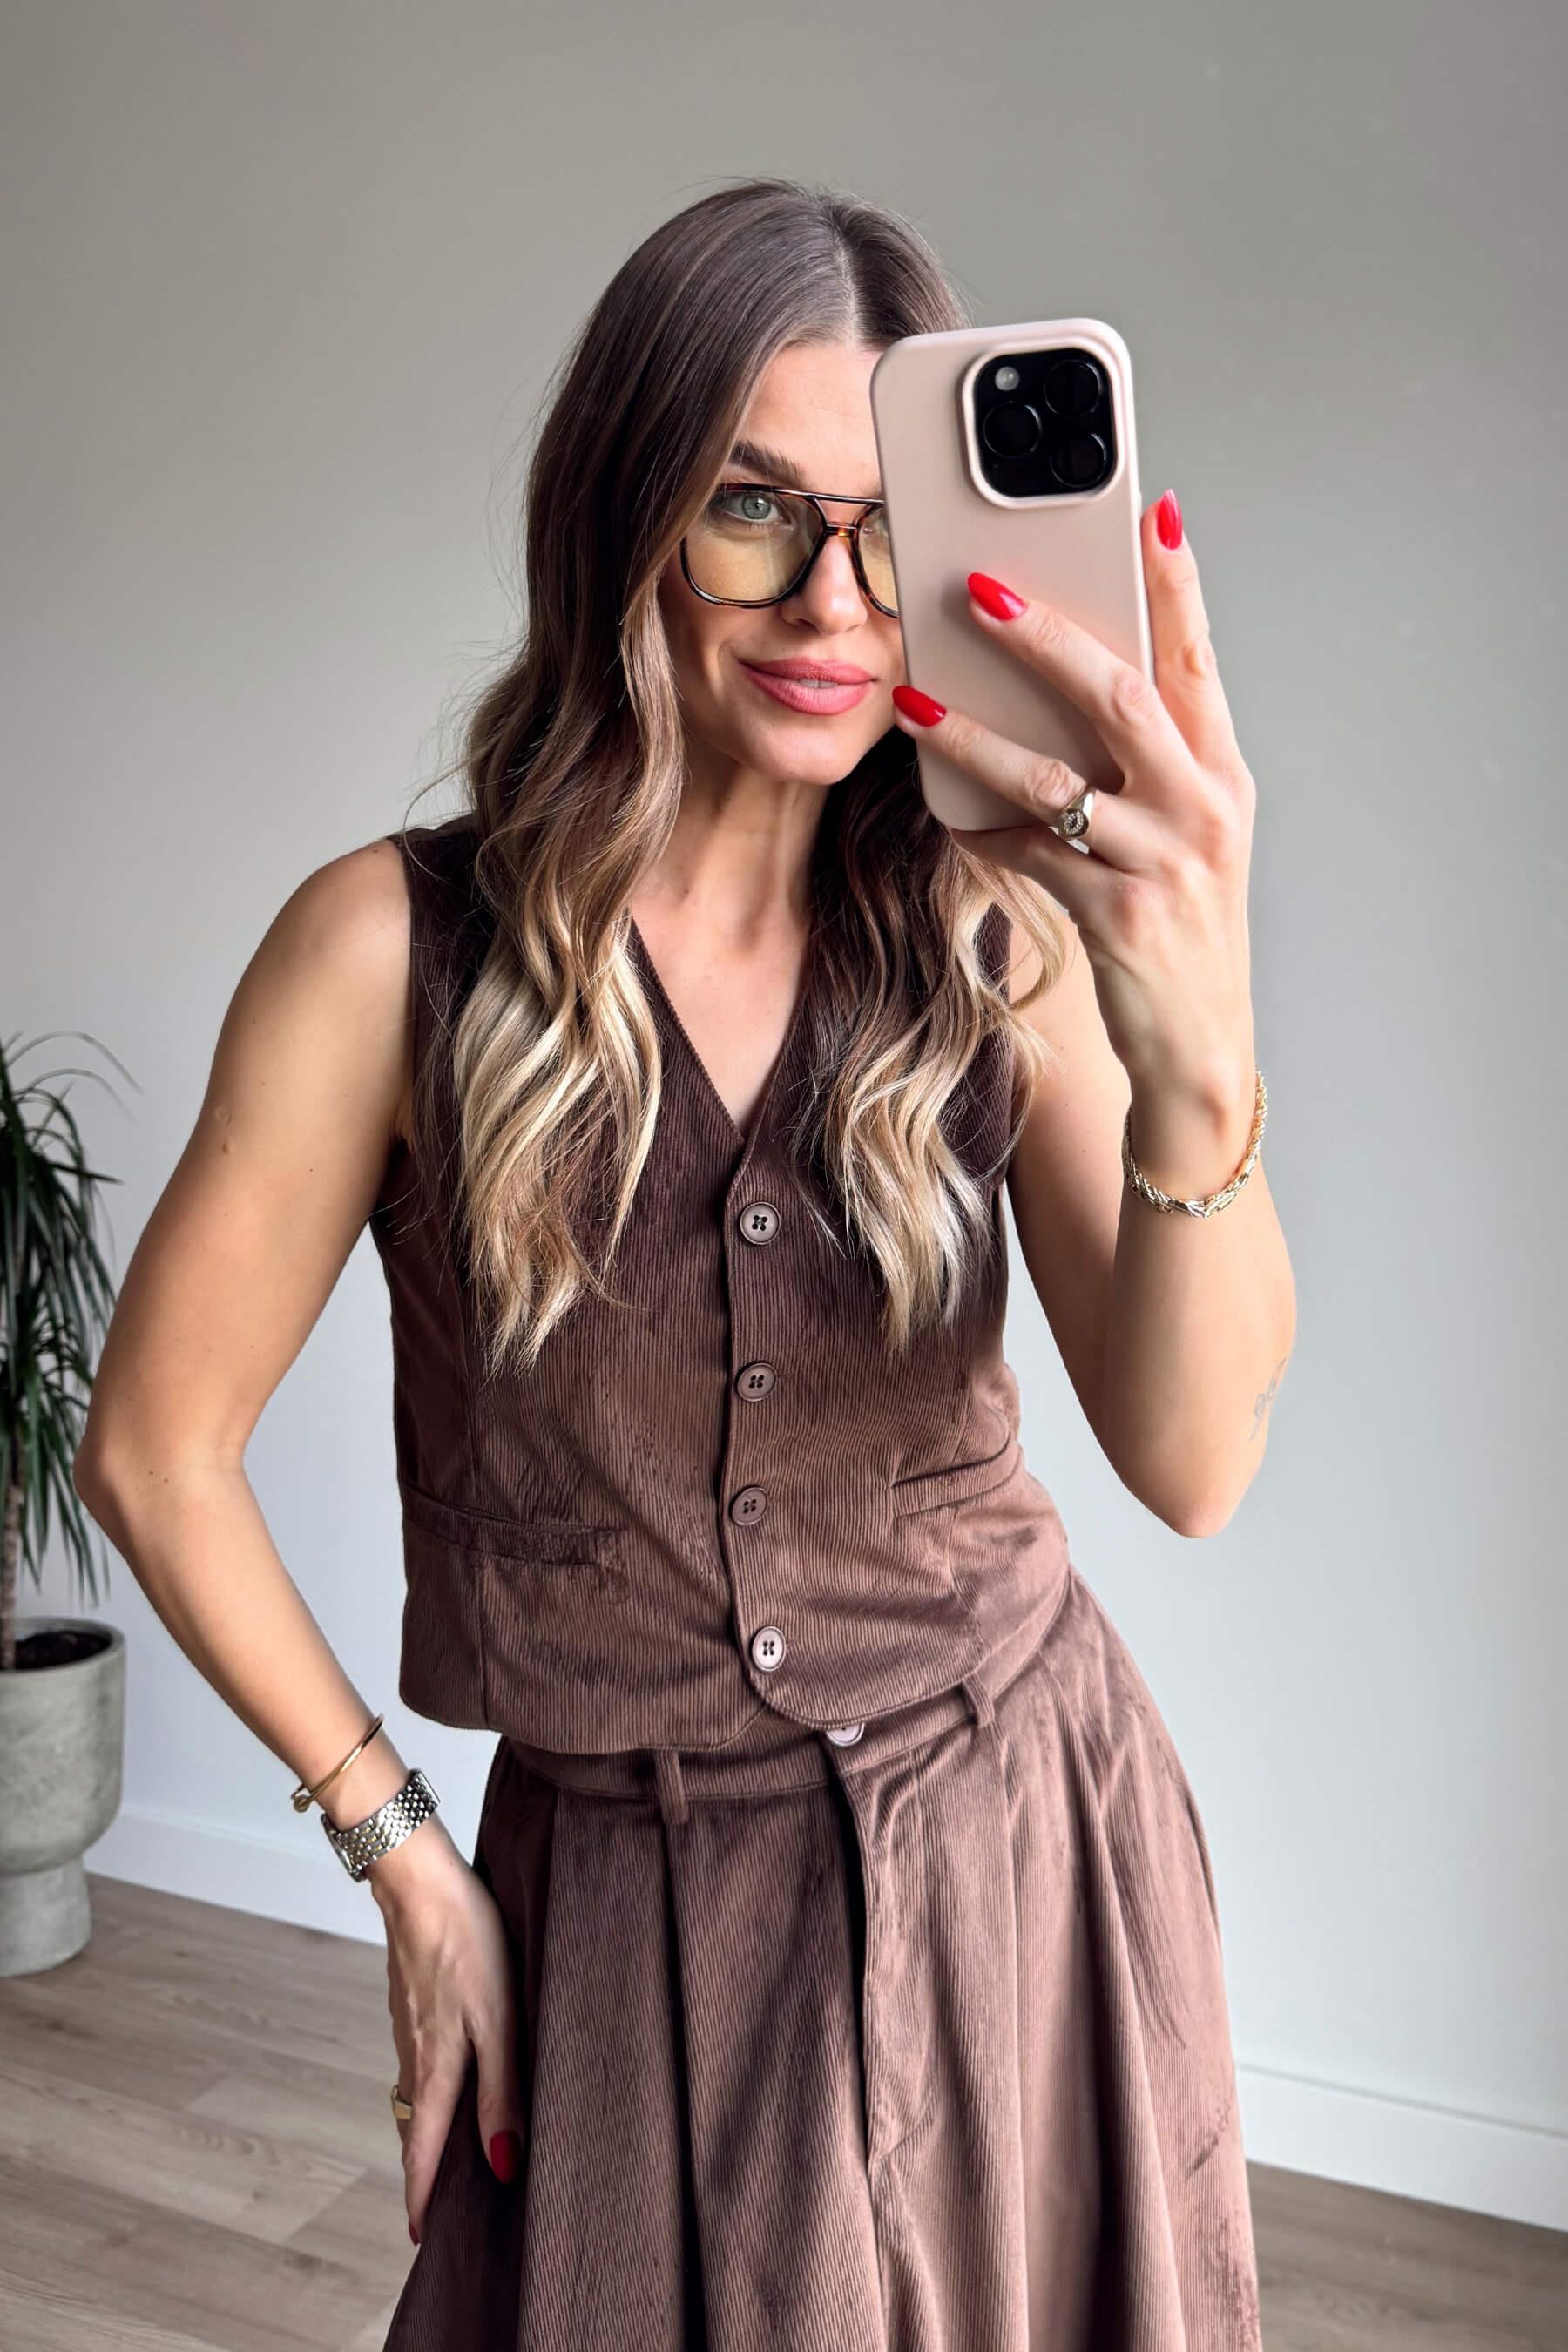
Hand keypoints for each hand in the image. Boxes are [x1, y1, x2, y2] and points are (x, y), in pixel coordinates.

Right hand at [371, 1830, 523, 2243]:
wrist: (421, 1882)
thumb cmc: (468, 1944)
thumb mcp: (499, 2020)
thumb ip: (502, 2090)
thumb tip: (504, 2161)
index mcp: (436, 2068)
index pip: (424, 2152)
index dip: (422, 2198)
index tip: (422, 2239)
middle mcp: (414, 2056)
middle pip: (416, 2128)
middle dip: (426, 2170)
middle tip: (441, 2203)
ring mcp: (407, 2027)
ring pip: (417, 2093)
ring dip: (430, 2126)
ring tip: (454, 2147)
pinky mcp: (410, 2001)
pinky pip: (417, 2061)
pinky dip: (431, 2085)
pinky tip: (453, 2072)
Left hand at [890, 489, 1257, 1110]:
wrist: (1202, 1048)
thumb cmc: (1179, 924)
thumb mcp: (1181, 833)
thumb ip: (1142, 762)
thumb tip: (1059, 680)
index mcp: (1223, 773)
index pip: (1197, 657)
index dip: (1175, 583)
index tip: (1149, 509)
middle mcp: (1204, 808)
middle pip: (1121, 696)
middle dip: (1046, 636)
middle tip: (979, 587)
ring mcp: (1165, 863)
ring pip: (1055, 779)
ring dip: (975, 736)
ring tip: (914, 702)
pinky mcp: (1120, 918)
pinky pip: (1031, 857)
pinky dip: (983, 834)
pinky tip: (948, 818)